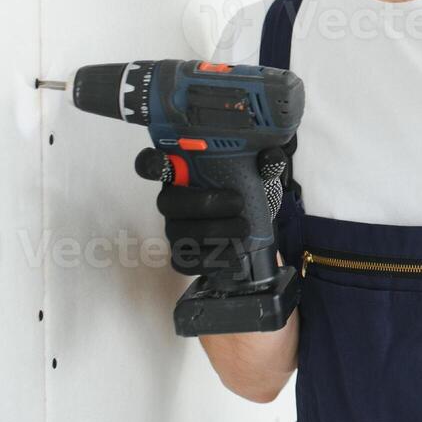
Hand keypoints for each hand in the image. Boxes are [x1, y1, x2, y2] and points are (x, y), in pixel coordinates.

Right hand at [134, 142, 291, 276]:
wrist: (256, 223)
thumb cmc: (247, 190)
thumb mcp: (258, 171)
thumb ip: (265, 161)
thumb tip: (271, 159)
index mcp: (183, 172)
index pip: (152, 164)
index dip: (151, 163)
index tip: (164, 161)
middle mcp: (173, 199)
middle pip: (167, 202)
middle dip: (204, 203)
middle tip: (238, 203)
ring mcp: (175, 229)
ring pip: (181, 233)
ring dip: (217, 232)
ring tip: (244, 228)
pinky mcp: (183, 255)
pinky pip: (185, 262)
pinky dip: (212, 259)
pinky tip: (233, 251)